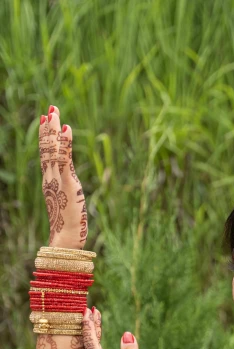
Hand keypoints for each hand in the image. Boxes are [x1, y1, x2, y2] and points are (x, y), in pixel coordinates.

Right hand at [39, 104, 87, 248]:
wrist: (66, 236)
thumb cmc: (69, 222)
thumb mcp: (68, 200)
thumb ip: (67, 187)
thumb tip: (69, 182)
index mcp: (50, 181)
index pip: (46, 154)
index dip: (46, 137)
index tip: (46, 120)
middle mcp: (50, 177)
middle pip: (46, 148)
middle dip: (49, 128)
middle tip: (51, 109)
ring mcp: (57, 179)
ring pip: (52, 150)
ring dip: (54, 130)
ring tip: (55, 113)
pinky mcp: (67, 182)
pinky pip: (64, 159)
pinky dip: (65, 144)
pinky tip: (67, 129)